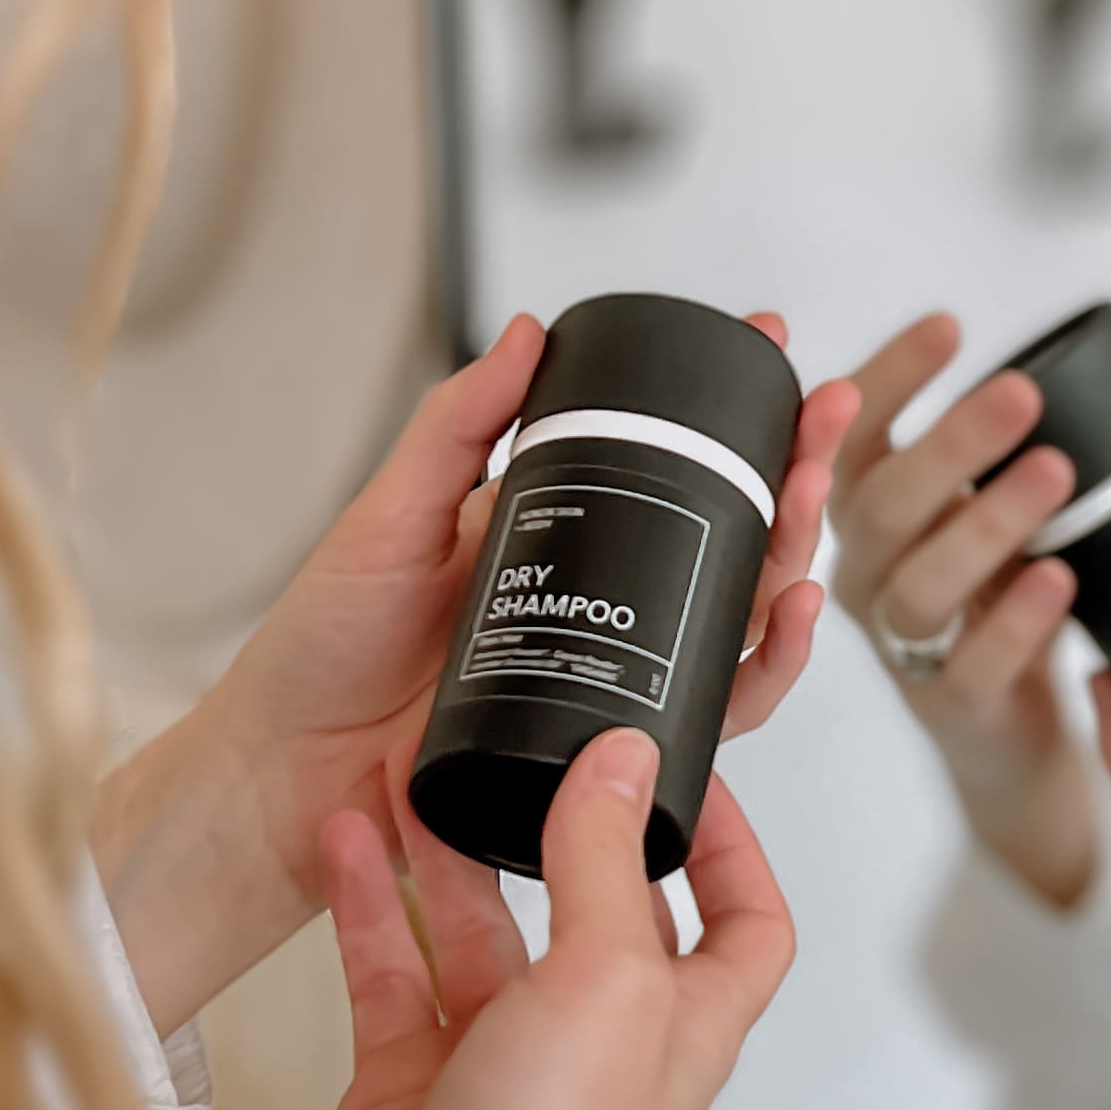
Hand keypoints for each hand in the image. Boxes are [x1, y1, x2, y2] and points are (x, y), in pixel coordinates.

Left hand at [97, 314, 859, 1036]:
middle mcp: (600, 602)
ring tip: (810, 508)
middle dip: (797, 474)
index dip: (734, 411)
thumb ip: (456, 427)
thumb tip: (527, 332)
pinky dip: (763, 670)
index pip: (664, 460)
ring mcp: (613, 675)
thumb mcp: (387, 518)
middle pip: (731, 536)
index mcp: (553, 534)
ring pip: (742, 619)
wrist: (282, 778)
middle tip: (828, 420)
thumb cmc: (318, 654)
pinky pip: (713, 713)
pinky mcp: (615, 751)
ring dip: (798, 561)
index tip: (776, 344)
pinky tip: (783, 623)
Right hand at [274, 733, 794, 1109]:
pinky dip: (375, 905)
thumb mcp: (605, 986)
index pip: (742, 926)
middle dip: (559, 828)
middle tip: (524, 744)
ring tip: (412, 766)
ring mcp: (503, 1067)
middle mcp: (601, 1047)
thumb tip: (624, 763)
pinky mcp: (412, 1087)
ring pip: (482, 933)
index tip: (688, 775)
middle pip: (596, 913)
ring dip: (450, 852)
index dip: (732, 848)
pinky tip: (348, 841)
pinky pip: (396, 973)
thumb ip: (606, 865)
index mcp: (681, 1032)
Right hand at [830, 312, 1096, 908]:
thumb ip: (988, 459)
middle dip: (951, 444)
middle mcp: (863, 573)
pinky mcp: (949, 703)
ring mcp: (900, 644)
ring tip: (1056, 473)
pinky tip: (1058, 576)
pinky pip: (973, 662)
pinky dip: (1018, 618)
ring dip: (989, 522)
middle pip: (883, 504)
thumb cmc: (989, 600)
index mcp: (864, 513)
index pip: (853, 436)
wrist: (1005, 734)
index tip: (949, 327)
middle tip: (1021, 394)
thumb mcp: (979, 516)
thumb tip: (1044, 373)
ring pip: (921, 584)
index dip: (889, 379)